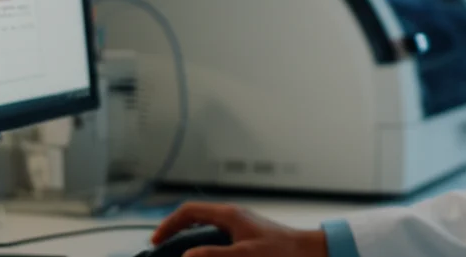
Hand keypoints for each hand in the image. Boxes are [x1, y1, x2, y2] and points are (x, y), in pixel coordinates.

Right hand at [152, 202, 329, 256]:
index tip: (156, 242)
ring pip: (206, 230)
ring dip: (192, 242)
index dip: (169, 225)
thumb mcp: (244, 255)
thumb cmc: (282, 252)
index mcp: (229, 215)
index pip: (189, 212)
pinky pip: (219, 239)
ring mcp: (240, 227)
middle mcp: (233, 218)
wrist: (309, 253)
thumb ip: (213, 255)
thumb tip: (186, 256)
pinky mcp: (247, 238)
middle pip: (195, 219)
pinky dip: (208, 247)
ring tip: (182, 254)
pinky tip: (207, 255)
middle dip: (177, 233)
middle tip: (164, 249)